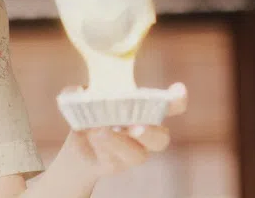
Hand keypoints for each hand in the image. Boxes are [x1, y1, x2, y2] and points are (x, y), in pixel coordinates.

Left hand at [59, 82, 187, 178]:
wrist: (80, 142)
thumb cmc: (93, 111)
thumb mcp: (87, 96)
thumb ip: (81, 91)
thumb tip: (76, 92)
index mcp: (149, 111)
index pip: (173, 106)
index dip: (178, 99)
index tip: (177, 89)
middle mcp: (146, 134)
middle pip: (161, 139)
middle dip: (150, 132)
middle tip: (135, 126)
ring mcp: (132, 153)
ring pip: (135, 154)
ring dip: (117, 141)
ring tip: (100, 130)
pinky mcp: (114, 165)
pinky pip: (111, 159)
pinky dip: (99, 145)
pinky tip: (90, 135)